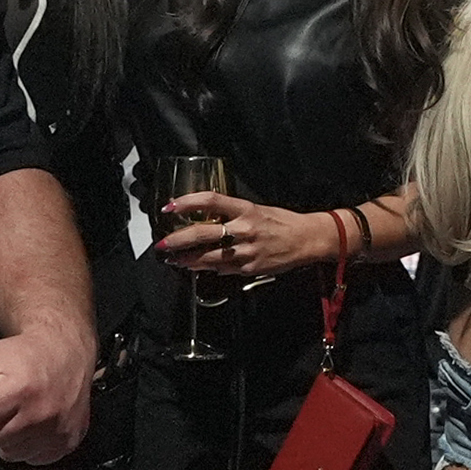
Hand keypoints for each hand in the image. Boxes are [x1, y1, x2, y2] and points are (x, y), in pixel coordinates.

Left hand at [0, 325, 93, 464]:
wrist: (68, 353)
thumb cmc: (25, 356)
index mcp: (21, 388)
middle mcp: (42, 413)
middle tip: (10, 401)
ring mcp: (57, 432)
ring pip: (10, 453)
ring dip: (11, 436)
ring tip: (23, 412)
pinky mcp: (68, 443)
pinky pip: (32, 459)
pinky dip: (30, 444)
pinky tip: (37, 423)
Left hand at [158, 192, 336, 279]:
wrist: (307, 240)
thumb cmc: (282, 222)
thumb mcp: (257, 209)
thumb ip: (233, 213)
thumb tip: (207, 217)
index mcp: (245, 209)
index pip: (211, 201)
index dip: (187, 202)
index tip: (170, 207)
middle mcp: (244, 228)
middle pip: (203, 232)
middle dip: (178, 239)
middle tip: (163, 243)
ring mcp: (247, 250)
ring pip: (209, 257)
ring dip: (188, 260)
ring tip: (175, 259)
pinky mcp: (250, 267)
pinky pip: (223, 268)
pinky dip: (208, 268)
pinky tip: (198, 267)